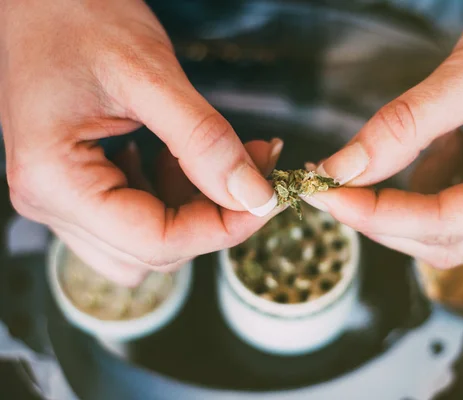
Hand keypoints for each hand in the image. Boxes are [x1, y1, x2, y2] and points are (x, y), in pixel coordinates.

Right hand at [0, 0, 280, 284]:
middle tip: (252, 170)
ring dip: (193, 208)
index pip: (157, 241)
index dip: (222, 229)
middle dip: (213, 216)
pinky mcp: (79, 183)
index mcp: (56, 181)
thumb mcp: (150, 74)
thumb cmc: (76, 14)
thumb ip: (204, 141)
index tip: (267, 200)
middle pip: (154, 249)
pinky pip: (137, 215)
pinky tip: (183, 155)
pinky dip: (172, 194)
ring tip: (218, 156)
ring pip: (148, 240)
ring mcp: (62, 196)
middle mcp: (51, 201)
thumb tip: (253, 196)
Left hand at [304, 0, 462, 267]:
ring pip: (445, 227)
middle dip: (384, 216)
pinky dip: (429, 178)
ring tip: (420, 138)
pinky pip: (454, 201)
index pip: (448, 224)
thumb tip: (344, 169)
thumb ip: (404, 127)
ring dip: (407, 196)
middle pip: (444, 239)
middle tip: (335, 188)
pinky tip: (443, 138)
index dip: (381, 215)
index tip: (331, 199)